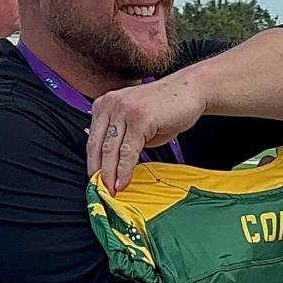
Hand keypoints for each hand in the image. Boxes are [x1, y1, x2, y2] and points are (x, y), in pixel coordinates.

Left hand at [86, 68, 207, 191]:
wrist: (190, 90)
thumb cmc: (166, 108)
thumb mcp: (136, 122)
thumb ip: (122, 139)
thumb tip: (112, 166)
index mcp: (105, 105)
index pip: (92, 140)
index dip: (93, 164)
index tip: (96, 182)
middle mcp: (111, 105)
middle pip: (98, 146)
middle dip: (99, 172)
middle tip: (102, 191)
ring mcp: (124, 110)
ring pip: (111, 150)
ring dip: (110, 174)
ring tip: (113, 190)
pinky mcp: (139, 118)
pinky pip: (128, 151)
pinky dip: (125, 170)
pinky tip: (124, 182)